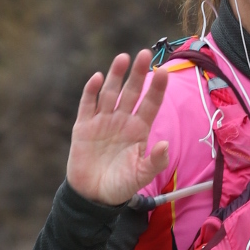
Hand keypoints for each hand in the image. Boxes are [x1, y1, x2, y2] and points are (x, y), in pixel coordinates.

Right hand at [66, 50, 170, 205]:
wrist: (93, 196)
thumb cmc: (120, 186)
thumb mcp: (141, 176)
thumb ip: (155, 162)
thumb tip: (166, 144)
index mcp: (138, 130)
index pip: (150, 104)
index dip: (157, 88)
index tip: (163, 72)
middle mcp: (122, 121)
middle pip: (131, 92)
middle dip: (137, 73)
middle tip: (144, 54)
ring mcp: (102, 121)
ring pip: (110, 93)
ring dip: (115, 76)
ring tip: (123, 58)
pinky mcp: (83, 126)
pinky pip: (87, 105)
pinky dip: (91, 91)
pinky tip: (97, 78)